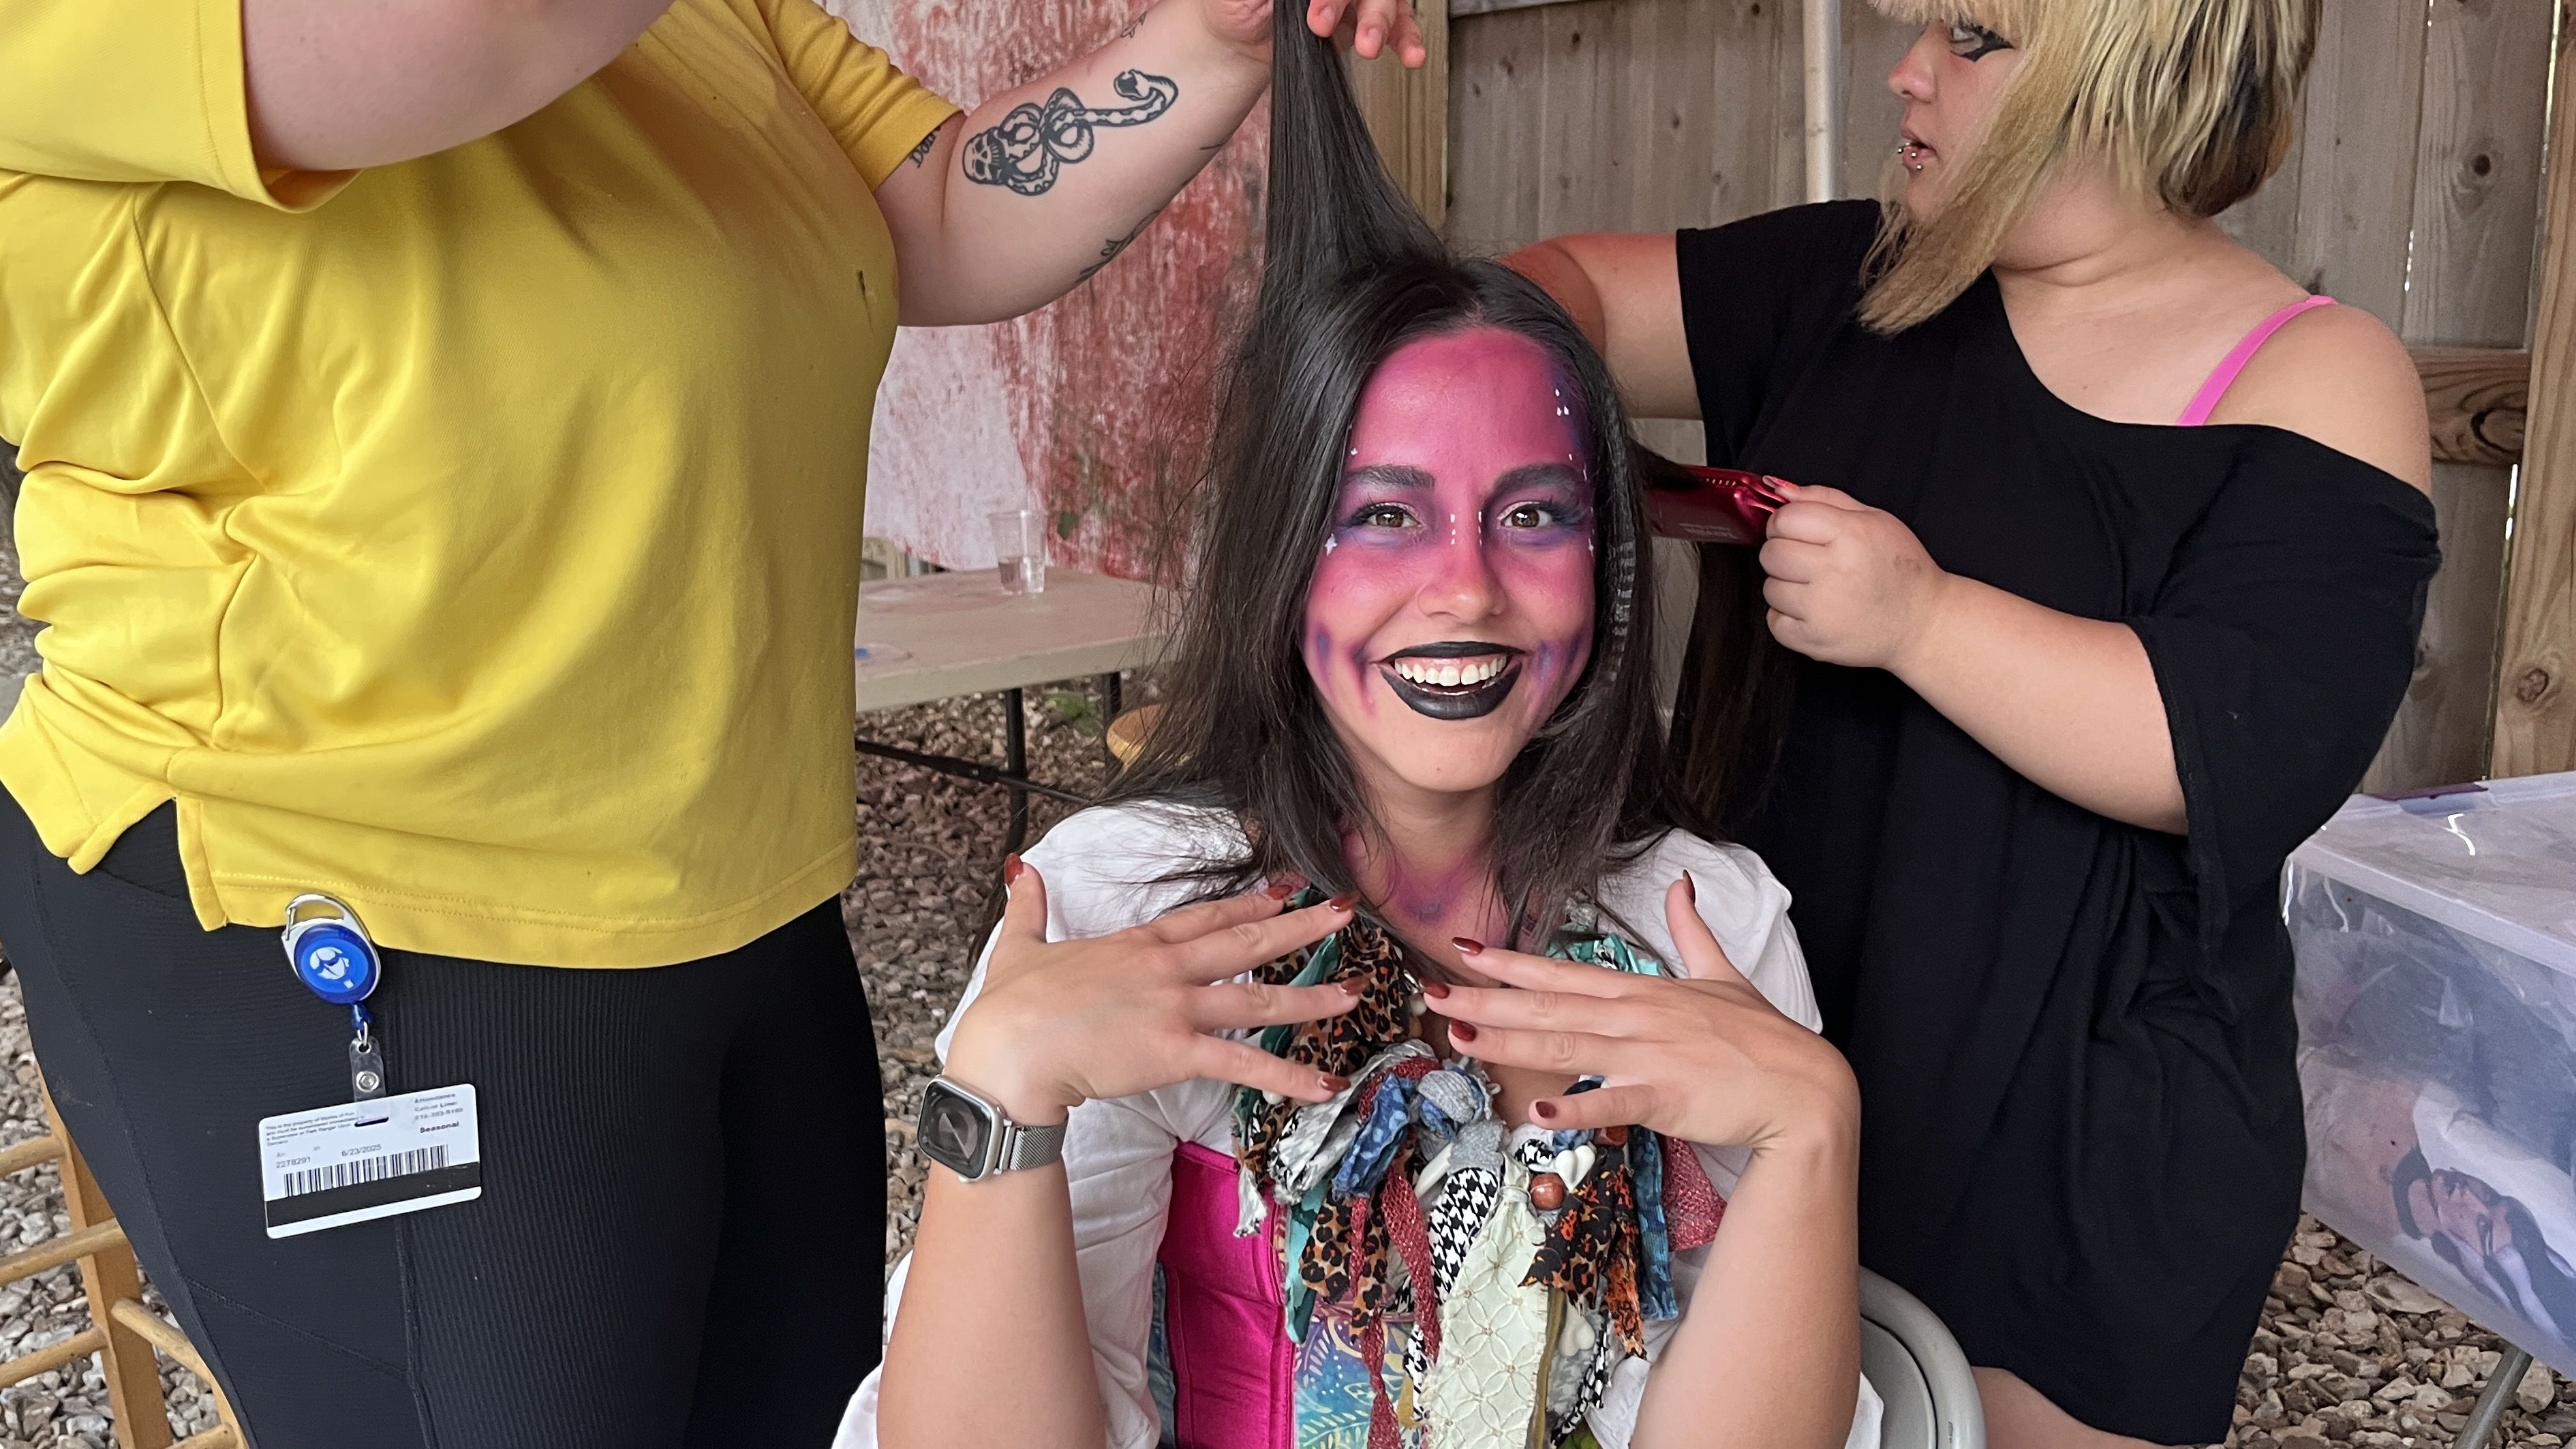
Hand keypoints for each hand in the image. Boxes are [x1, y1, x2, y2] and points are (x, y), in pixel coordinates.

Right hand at [942, 859, 1363, 1125]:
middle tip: (1346, 911)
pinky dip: (1288, 1077)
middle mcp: (1167, 968)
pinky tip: (1325, 1084)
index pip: (1204, 915)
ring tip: (1356, 991)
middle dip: (1301, 925)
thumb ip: (1030, 906)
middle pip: (1246, 941)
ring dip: (1312, 996)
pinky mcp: (1177, 1052)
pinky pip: (1244, 1064)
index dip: (1248, 902)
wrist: (1009, 1051)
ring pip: (1258, 998)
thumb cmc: (1011, 1006)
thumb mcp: (1020, 945)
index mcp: (1136, 943)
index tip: (1285, 889)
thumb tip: (1021, 869)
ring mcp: (1177, 1008)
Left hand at [1190, 0, 1428, 66]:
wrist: (1239, 43)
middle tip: (1321, 24)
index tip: (1316, 10)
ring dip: (1381, 21)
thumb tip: (1304, 2)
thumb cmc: (1237, 2)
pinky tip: (1410, 53)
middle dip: (1348, 0)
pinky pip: (1397, 25)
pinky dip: (1406, 39)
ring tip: (1368, 45)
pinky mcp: (1365, 20)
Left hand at [1428, 877, 1857, 1154]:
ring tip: (1459, 1038)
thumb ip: (1690, 930)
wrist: (1803, 1085)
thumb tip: (1682, 884)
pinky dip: (1576, 1108)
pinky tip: (1537, 1114)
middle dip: (1486, 999)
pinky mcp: (1665, 1095)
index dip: (1510, 963)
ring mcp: (1648, 1055)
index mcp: (1640, 992)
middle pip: (1547, 1007)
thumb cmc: (1760, 1036)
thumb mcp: (1721, 972)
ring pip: (1566, 1047)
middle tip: (1431, 991)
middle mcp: (1634, 1018)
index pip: (1562, 973)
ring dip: (1510, 1044)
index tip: (1464, 950)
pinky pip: (1613, 1103)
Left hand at [1759, 484, 1951, 671]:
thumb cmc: (1901, 569)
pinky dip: (1787, 617)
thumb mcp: (1874, 519)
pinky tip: (1814, 611)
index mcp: (1851, 535)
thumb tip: (1780, 490)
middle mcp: (1834, 572)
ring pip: (1770, 588)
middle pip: (1771, 553)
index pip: (1785, 519)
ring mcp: (1821, 610)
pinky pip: (1774, 621)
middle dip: (1783, 552)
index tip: (1796, 530)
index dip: (1785, 522)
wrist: (1921, 622)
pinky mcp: (1813, 640)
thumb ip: (1824, 499)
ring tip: (1816, 588)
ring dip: (1786, 586)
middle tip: (1808, 560)